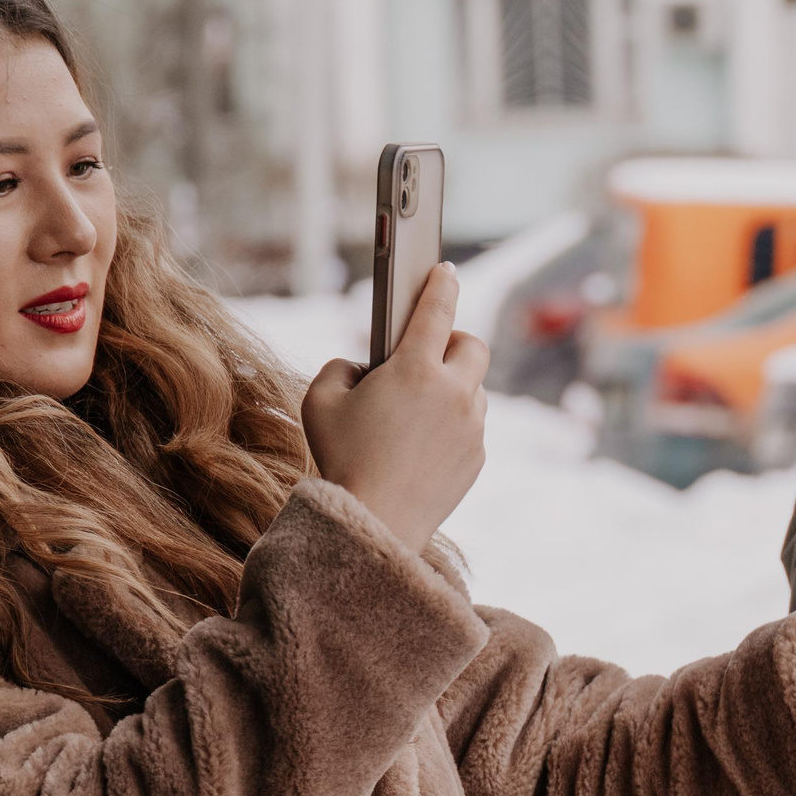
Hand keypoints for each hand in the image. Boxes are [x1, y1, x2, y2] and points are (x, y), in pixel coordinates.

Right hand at [300, 262, 488, 552]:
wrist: (372, 524)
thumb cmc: (340, 459)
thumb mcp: (319, 401)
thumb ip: (341, 368)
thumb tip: (364, 370)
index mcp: (415, 369)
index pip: (437, 309)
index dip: (442, 284)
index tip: (445, 270)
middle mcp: (453, 393)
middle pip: (473, 346)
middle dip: (454, 341)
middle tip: (430, 351)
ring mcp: (471, 427)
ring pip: (474, 389)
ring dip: (453, 387)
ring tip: (419, 406)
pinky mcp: (476, 457)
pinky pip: (471, 427)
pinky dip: (452, 425)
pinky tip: (422, 443)